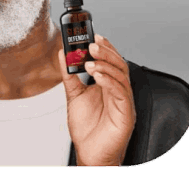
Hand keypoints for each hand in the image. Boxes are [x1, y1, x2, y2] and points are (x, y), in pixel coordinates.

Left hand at [62, 34, 133, 165]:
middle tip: (92, 45)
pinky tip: (98, 76)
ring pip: (121, 75)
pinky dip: (109, 81)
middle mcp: (118, 91)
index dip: (105, 47)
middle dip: (106, 52)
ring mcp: (123, 101)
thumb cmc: (87, 128)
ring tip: (90, 61)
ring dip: (106, 65)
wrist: (90, 152)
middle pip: (119, 64)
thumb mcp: (74, 96)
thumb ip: (69, 76)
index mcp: (108, 85)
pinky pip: (121, 92)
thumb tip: (63, 55)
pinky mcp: (126, 112)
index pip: (110, 61)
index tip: (94, 36)